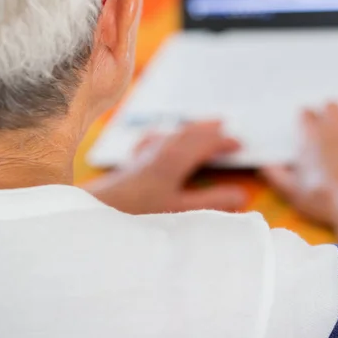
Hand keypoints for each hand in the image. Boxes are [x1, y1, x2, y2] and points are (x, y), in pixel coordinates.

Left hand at [88, 121, 247, 213]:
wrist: (95, 212)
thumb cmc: (138, 213)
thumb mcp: (182, 212)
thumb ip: (213, 203)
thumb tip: (243, 196)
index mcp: (174, 159)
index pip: (205, 143)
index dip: (223, 142)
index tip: (240, 144)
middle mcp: (159, 151)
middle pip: (188, 133)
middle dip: (207, 129)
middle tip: (224, 125)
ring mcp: (143, 155)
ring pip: (171, 134)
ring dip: (188, 129)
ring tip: (199, 125)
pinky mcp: (131, 163)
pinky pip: (153, 139)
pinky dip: (165, 135)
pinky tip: (160, 137)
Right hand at [264, 103, 337, 226]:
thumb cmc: (325, 198)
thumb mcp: (292, 191)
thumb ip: (276, 176)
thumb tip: (264, 167)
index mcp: (313, 137)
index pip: (306, 116)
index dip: (304, 117)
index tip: (304, 120)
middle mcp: (336, 130)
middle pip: (332, 106)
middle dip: (330, 109)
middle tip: (328, 117)